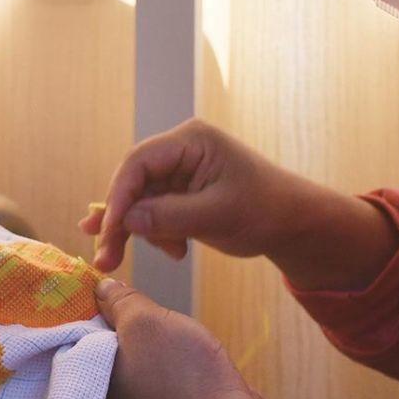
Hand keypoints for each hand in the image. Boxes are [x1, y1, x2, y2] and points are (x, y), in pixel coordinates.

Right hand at [82, 119, 292, 272]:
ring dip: (138, 232)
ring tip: (145, 256)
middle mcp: (180, 151)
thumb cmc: (266, 211)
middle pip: (133, 183)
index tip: (109, 229)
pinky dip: (157, 234)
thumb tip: (125, 220)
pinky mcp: (182, 194)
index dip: (119, 195)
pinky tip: (176, 251)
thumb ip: (169, 216)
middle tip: (105, 255)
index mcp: (191, 141)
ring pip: (140, 202)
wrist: (293, 225)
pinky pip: (154, 213)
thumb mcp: (218, 215)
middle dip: (120, 220)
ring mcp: (180, 172)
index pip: (139, 162)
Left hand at [94, 275, 278, 398]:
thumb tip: (101, 288)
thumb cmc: (183, 377)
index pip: (73, 333)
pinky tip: (186, 363)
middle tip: (145, 313)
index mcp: (84, 382)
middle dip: (125, 326)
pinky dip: (167, 368)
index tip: (106, 289)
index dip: (91, 306)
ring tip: (171, 340)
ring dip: (151, 346)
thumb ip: (119, 301)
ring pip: (134, 363)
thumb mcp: (147, 321)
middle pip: (104, 347)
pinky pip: (156, 383)